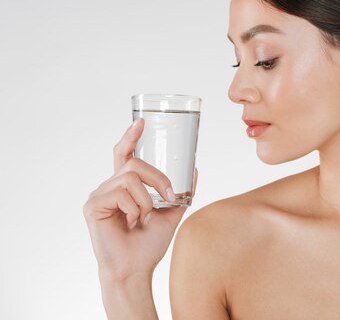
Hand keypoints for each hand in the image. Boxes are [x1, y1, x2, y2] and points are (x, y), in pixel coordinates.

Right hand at [83, 118, 197, 280]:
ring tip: (145, 217)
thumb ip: (181, 192)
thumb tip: (194, 170)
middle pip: (134, 162)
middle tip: (169, 194)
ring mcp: (99, 195)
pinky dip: (135, 208)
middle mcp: (109, 187)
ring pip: (130, 177)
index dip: (130, 137)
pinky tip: (132, 223)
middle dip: (157, 176)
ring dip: (147, 198)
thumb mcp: (172, 213)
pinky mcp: (92, 206)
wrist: (136, 269)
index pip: (124, 155)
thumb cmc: (149, 244)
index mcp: (124, 187)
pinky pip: (121, 193)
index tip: (141, 122)